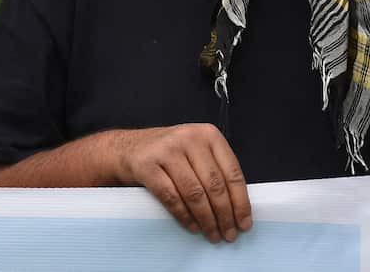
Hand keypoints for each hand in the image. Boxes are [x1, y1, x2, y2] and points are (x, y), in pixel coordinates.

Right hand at [113, 124, 251, 242]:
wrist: (125, 148)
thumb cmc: (167, 154)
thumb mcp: (195, 151)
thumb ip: (215, 169)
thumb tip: (238, 208)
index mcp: (207, 134)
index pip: (232, 173)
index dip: (241, 202)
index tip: (244, 223)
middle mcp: (188, 138)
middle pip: (214, 185)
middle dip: (224, 215)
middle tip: (228, 235)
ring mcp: (165, 150)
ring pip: (194, 193)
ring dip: (206, 219)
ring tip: (212, 234)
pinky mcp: (146, 164)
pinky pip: (171, 197)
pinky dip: (184, 216)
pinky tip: (192, 226)